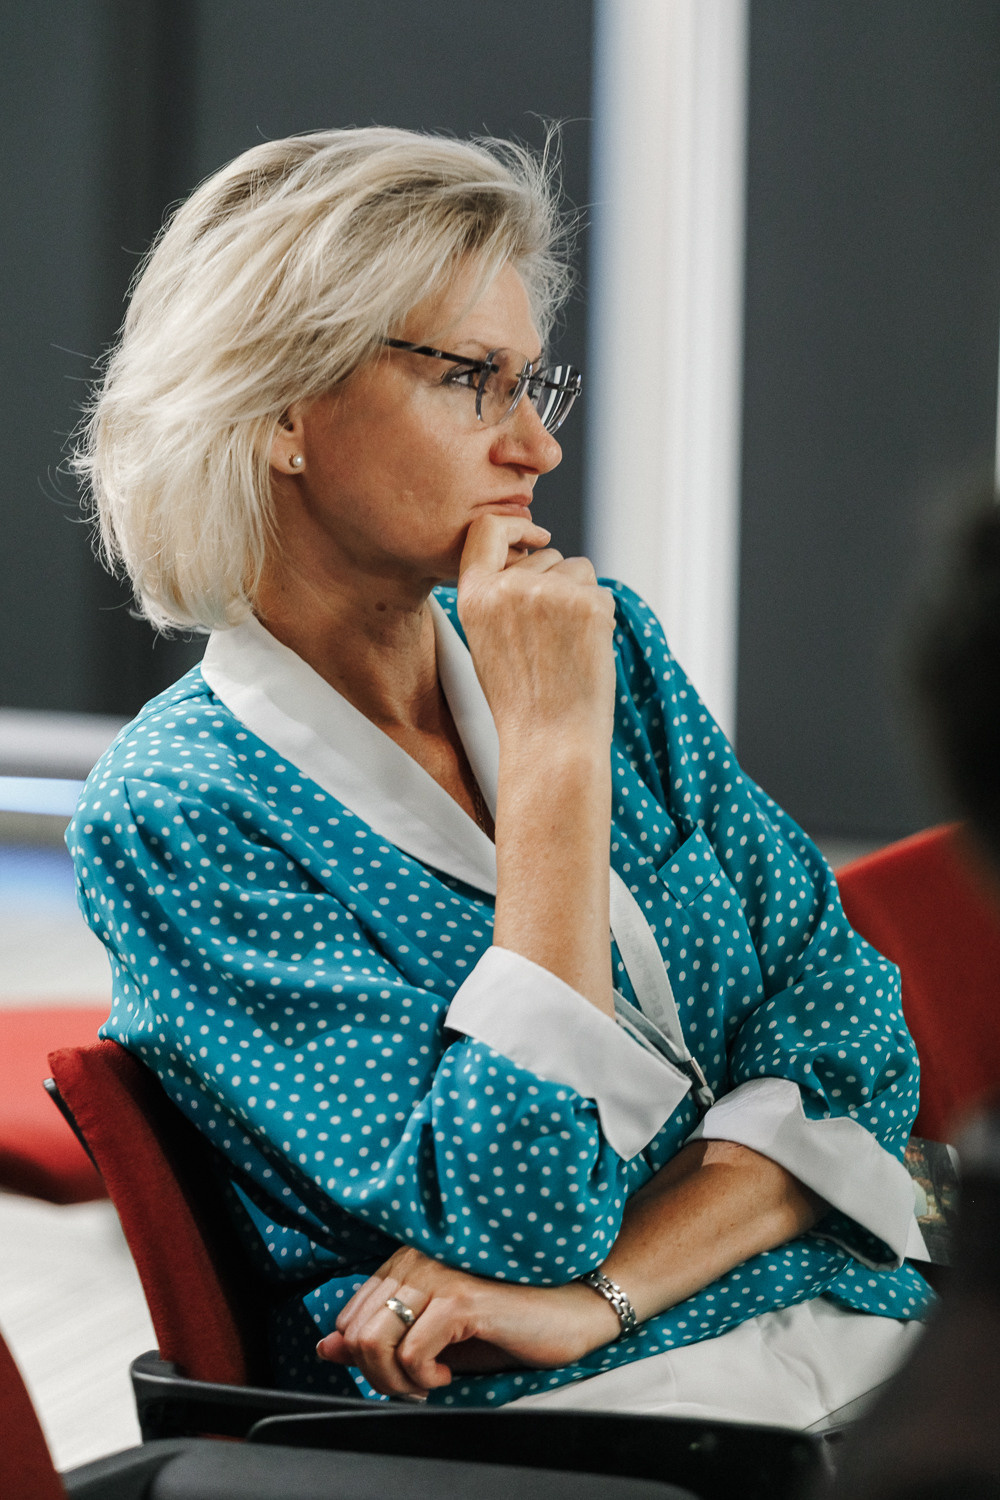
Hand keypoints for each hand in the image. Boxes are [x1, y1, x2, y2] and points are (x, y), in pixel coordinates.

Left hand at [316, 1246, 619, 1397]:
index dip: (365, 1360)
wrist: (568, 1312)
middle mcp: (414, 1259)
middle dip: (378, 1376)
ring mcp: (436, 1275)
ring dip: (398, 1381)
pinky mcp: (460, 1298)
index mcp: (405, 1261)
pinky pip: (411, 1353)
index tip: (401, 1375)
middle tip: (416, 1386)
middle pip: (357, 1333)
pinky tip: (448, 1374)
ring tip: (431, 1382)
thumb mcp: (434, 1338)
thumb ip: (378, 1338)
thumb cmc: (504, 1324)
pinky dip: (423, 1379)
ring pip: (374, 1342)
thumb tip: (325, 1347)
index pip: (349, 1318)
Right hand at [457, 515, 616, 751]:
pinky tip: (586, 653)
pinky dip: (601, 619)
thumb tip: (535, 553)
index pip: (487, 531)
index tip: (535, 536)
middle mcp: (507, 586)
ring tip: (567, 648)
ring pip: (579, 569)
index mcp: (474, 595)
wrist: (550, 740)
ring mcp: (548, 592)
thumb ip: (500, 594)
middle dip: (558, 583)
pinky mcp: (588, 603)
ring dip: (581, 598)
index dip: (515, 527)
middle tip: (553, 639)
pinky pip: (602, 593)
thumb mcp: (487, 640)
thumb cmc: (521, 699)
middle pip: (548, 555)